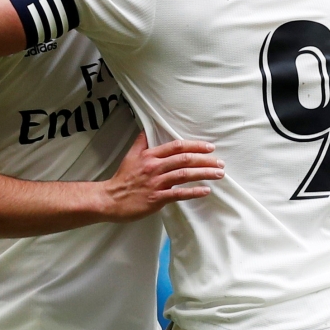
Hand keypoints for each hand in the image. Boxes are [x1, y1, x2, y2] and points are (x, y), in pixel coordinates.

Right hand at [101, 133, 223, 220]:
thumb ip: (141, 142)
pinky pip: (179, 194)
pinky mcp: (156, 199)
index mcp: (150, 155)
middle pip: (185, 159)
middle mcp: (155, 167)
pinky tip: (205, 190)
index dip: (195, 146)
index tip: (210, 148)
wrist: (110, 199)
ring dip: (204, 173)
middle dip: (205, 160)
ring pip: (184, 175)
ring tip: (218, 174)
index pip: (177, 146)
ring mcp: (156, 183)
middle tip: (220, 163)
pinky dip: (193, 192)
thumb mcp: (131, 156)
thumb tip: (146, 130)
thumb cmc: (122, 178)